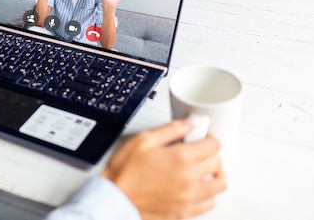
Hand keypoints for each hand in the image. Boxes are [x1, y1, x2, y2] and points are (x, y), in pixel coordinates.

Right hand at [102, 119, 225, 219]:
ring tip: (202, 168)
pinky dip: (208, 193)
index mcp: (181, 159)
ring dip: (215, 174)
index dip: (208, 136)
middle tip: (198, 149)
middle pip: (218, 163)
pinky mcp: (185, 212)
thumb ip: (170, 129)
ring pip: (220, 184)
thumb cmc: (124, 171)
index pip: (213, 145)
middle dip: (211, 153)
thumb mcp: (143, 140)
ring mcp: (190, 198)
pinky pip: (210, 203)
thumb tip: (190, 122)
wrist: (115, 198)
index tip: (200, 136)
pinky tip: (196, 186)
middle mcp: (190, 180)